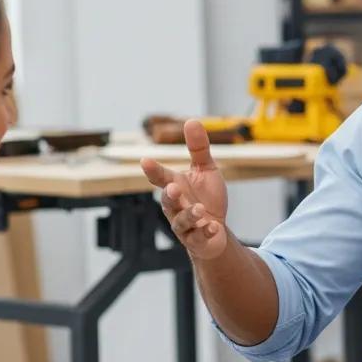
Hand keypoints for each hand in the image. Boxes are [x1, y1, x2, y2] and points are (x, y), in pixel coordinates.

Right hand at [141, 120, 229, 260]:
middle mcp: (175, 207)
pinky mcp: (196, 240)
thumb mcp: (206, 170)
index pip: (160, 177)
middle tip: (174, 188)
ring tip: (200, 209)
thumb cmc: (207, 198)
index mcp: (175, 186)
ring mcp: (184, 225)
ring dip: (189, 215)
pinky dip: (205, 232)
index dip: (152, 170)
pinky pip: (198, 237)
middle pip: (167, 201)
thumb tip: (191, 120)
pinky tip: (213, 227)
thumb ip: (198, 148)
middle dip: (170, 195)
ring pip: (180, 221)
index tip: (145, 161)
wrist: (216, 231)